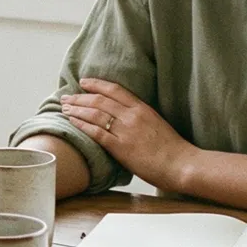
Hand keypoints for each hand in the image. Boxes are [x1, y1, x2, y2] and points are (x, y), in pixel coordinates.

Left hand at [61, 78, 194, 186]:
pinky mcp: (121, 147)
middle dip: (80, 97)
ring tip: (65, 108)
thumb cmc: (172, 149)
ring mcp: (126, 131)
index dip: (97, 84)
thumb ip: (140, 117)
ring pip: (95, 114)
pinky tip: (72, 122)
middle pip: (100, 100)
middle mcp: (132, 116)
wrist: (182, 164)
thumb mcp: (157, 124)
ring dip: (77, 109)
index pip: (115, 90)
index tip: (84, 82)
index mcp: (142, 108)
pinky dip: (82, 125)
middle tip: (66, 96)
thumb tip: (124, 116)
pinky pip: (97, 133)